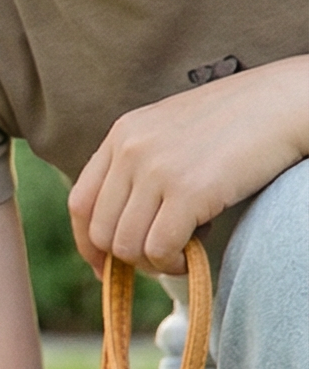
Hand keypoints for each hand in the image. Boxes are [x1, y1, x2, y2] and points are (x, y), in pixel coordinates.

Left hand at [69, 56, 308, 275]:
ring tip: (178, 255)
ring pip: (127, 246)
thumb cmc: (237, 122)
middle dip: (125, 258)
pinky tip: (190, 257)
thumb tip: (123, 227)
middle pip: (100, 232)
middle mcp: (131, 150)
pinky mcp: (189, 191)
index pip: (80, 202)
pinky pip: (159, 249)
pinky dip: (172, 264)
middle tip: (157, 260)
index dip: (87, 243)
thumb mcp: (171, 132)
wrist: (287, 103)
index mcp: (121, 134)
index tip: (105, 266)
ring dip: (151, 264)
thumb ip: (141, 166)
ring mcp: (157, 170)